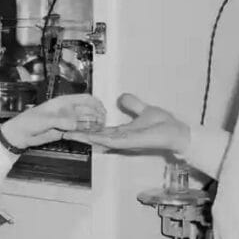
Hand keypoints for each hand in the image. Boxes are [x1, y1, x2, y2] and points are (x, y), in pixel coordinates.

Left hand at [0, 93, 105, 148]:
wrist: (21, 134)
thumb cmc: (29, 121)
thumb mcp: (45, 120)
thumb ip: (61, 121)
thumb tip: (75, 124)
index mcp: (64, 102)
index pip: (85, 99)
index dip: (96, 104)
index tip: (103, 112)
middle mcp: (68, 110)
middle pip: (88, 111)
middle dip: (97, 116)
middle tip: (103, 125)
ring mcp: (67, 121)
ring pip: (85, 121)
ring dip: (93, 125)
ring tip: (99, 131)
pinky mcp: (65, 131)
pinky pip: (79, 131)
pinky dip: (86, 133)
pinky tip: (91, 137)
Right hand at [64, 93, 189, 152]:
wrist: (176, 132)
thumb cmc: (163, 124)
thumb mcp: (144, 109)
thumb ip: (132, 104)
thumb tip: (120, 97)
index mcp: (122, 132)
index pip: (100, 130)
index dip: (86, 128)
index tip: (71, 125)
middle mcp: (120, 138)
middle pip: (95, 137)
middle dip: (79, 135)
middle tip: (61, 131)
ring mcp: (124, 141)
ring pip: (99, 139)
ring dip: (84, 137)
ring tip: (68, 133)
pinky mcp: (130, 142)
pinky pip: (111, 140)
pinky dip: (99, 138)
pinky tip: (87, 135)